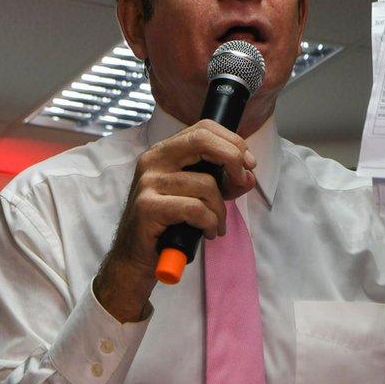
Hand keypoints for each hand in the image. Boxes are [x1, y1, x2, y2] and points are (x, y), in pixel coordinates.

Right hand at [94, 119, 256, 320]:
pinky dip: (209, 222)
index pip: (203, 127)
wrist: (135, 256)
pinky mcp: (148, 206)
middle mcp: (153, 160)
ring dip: (220, 210)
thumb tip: (248, 175)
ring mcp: (148, 182)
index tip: (248, 164)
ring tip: (216, 225)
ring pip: (205, 184)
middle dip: (233, 159)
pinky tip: (207, 232)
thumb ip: (223, 181)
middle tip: (242, 182)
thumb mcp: (199, 196)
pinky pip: (195, 208)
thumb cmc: (169, 223)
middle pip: (202, 140)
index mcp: (165, 151)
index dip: (232, 141)